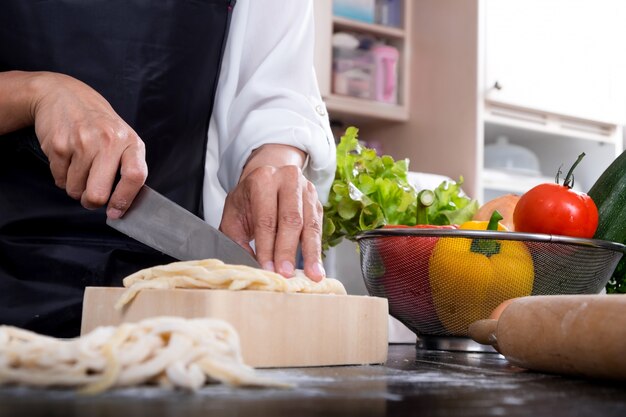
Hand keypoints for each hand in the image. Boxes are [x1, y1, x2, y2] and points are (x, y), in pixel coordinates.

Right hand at [31, 72, 146, 217]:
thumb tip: (124, 204)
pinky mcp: (59, 145)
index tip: (116, 212)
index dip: (125, 200)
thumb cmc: (98, 123)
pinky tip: (68, 159)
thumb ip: (127, 166)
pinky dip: (62, 177)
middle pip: (99, 194)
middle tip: (91, 196)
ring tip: (80, 168)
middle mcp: (108, 141)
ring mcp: (82, 143)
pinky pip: (59, 180)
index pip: (135, 177)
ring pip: (76, 190)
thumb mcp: (122, 138)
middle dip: (92, 202)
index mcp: (130, 142)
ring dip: (76, 187)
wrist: (63, 95)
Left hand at [219, 145, 324, 281]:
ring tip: (311, 275)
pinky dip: (317, 250)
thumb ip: (236, 239)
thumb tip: (250, 264)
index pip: (266, 218)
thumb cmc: (248, 200)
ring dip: (310, 253)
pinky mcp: (317, 202)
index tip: (268, 269)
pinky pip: (319, 228)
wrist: (268, 179)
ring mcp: (306, 189)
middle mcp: (287, 180)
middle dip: (287, 250)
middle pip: (291, 219)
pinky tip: (316, 267)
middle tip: (286, 274)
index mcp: (262, 180)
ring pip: (310, 224)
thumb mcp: (233, 215)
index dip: (267, 246)